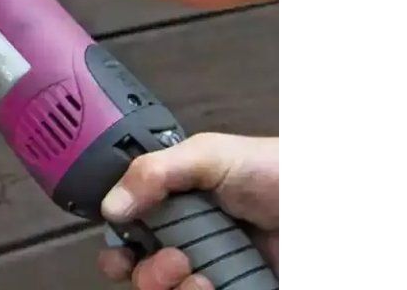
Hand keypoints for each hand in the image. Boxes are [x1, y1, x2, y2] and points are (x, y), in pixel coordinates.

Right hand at [98, 133, 277, 289]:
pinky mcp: (234, 289)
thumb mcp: (208, 155)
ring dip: (167, 286)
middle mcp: (188, 243)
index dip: (118, 247)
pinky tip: (211, 286)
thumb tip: (110, 207)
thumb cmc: (272, 170)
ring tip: (194, 273)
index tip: (119, 251)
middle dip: (142, 272)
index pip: (130, 234)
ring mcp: (212, 272)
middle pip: (141, 272)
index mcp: (174, 208)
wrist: (322, 200)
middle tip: (169, 260)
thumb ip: (154, 172)